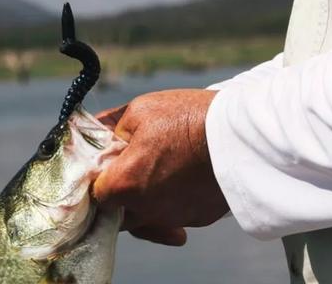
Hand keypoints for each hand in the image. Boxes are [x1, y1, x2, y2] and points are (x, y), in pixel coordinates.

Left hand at [93, 89, 228, 245]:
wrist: (242, 134)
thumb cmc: (188, 118)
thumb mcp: (140, 111)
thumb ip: (109, 127)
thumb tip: (89, 131)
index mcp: (126, 183)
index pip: (95, 193)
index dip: (97, 177)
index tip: (105, 163)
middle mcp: (146, 209)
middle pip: (118, 212)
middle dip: (118, 193)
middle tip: (129, 167)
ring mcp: (173, 218)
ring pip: (145, 220)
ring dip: (143, 201)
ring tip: (155, 173)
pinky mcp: (197, 219)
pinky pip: (173, 217)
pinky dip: (171, 202)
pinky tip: (178, 180)